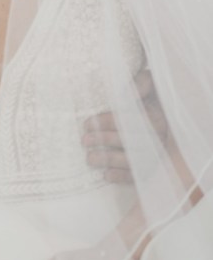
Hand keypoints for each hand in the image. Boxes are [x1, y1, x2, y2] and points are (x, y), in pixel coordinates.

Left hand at [82, 69, 167, 183]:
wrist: (174, 115)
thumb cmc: (156, 98)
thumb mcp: (153, 86)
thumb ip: (141, 83)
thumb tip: (123, 90)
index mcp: (157, 115)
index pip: (130, 119)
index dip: (107, 121)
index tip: (87, 124)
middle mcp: (158, 136)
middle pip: (129, 139)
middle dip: (105, 139)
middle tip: (85, 140)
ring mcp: (158, 153)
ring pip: (133, 159)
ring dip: (110, 160)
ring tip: (90, 159)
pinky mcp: (156, 168)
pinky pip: (140, 175)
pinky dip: (123, 176)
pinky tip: (107, 175)